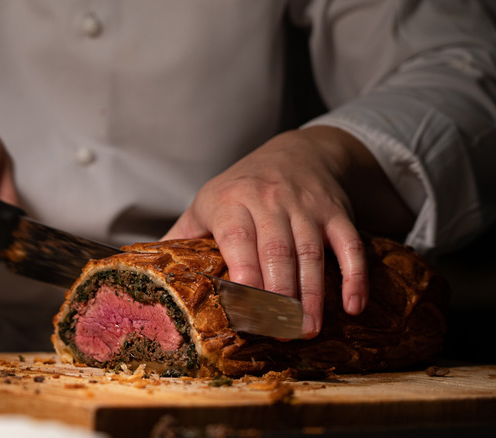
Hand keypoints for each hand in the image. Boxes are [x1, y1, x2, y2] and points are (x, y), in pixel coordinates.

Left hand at [163, 126, 413, 337]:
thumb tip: (139, 270)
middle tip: (280, 333)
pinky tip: (354, 307)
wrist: (296, 151)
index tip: (245, 313)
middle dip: (279, 296)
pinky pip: (349, 245)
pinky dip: (355, 276)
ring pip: (311, 253)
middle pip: (277, 252)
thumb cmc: (241, 188)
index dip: (243, 276)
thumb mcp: (205, 203)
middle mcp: (269, 200)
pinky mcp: (336, 212)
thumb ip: (179, 237)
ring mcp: (306, 206)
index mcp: (230, 202)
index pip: (237, 240)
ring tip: (308, 329)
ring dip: (313, 295)